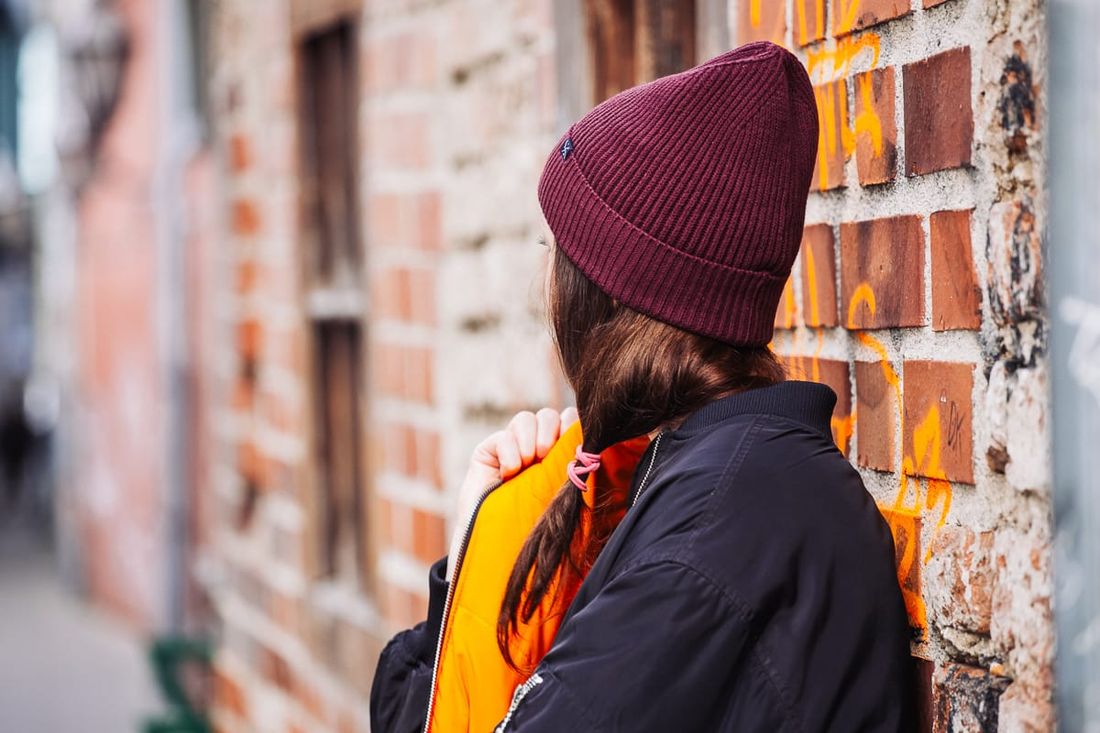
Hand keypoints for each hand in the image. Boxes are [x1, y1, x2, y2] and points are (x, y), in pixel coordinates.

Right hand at [447, 407, 578, 580]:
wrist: (499, 547)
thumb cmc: (538, 527)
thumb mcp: (565, 497)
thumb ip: (578, 473)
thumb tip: (597, 451)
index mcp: (558, 456)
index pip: (570, 422)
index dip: (573, 426)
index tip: (573, 447)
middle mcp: (535, 449)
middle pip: (549, 415)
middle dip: (551, 429)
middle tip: (546, 454)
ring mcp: (511, 449)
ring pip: (525, 419)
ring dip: (530, 437)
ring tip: (528, 462)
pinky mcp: (488, 453)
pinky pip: (502, 436)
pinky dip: (508, 451)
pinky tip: (509, 473)